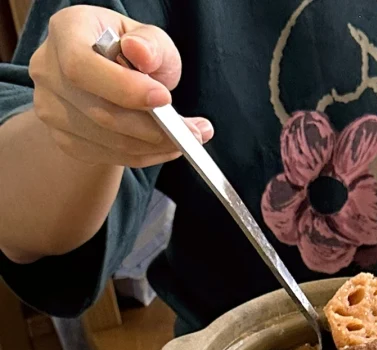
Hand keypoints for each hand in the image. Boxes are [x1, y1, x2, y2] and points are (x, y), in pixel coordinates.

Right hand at [27, 4, 212, 167]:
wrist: (107, 78)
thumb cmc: (129, 51)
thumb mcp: (147, 37)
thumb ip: (150, 43)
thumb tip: (140, 52)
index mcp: (65, 31)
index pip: (81, 65)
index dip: (122, 87)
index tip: (164, 98)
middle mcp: (48, 70)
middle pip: (100, 112)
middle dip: (152, 128)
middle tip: (194, 132)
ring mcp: (50, 109)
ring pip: (108, 140)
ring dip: (155, 146)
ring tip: (187, 139)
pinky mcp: (64, 139)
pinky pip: (110, 156)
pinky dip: (145, 156)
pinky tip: (165, 147)